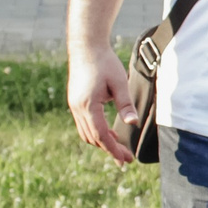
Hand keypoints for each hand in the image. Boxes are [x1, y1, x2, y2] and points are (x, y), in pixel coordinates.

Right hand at [69, 45, 138, 166]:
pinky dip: (96, 132)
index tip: (125, 160)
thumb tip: (133, 123)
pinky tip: (110, 132)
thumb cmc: (104, 62)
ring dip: (102, 142)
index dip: (113, 149)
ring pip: (87, 133)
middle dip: (110, 150)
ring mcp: (74, 106)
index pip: (101, 135)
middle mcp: (77, 108)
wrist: (86, 46)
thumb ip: (125, 104)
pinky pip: (85, 124)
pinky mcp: (75, 102)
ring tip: (120, 148)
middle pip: (93, 138)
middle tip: (126, 159)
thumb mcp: (119, 82)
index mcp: (87, 105)